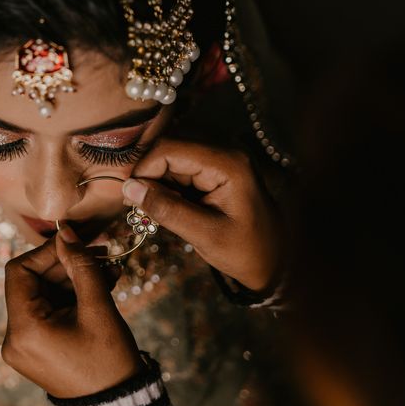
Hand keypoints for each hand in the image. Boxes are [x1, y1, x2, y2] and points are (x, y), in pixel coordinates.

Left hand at [1, 225, 141, 397]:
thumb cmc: (108, 361)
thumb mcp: (97, 308)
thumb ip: (80, 265)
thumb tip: (66, 233)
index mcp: (23, 329)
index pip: (19, 272)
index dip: (47, 251)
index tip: (77, 242)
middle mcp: (14, 339)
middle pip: (32, 284)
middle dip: (66, 265)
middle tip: (101, 252)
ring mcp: (24, 347)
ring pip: (44, 297)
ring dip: (74, 280)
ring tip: (110, 269)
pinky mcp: (36, 351)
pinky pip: (48, 314)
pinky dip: (71, 299)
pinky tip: (102, 286)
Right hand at [122, 139, 280, 291]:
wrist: (276, 259)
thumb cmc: (246, 251)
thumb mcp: (204, 235)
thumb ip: (167, 209)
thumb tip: (128, 188)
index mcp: (227, 163)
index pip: (169, 149)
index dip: (143, 169)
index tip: (128, 199)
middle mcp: (224, 150)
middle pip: (168, 146)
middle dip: (147, 173)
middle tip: (134, 205)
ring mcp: (219, 156)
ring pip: (170, 154)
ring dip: (155, 178)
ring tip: (150, 208)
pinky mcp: (214, 165)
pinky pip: (179, 164)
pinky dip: (165, 182)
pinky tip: (164, 203)